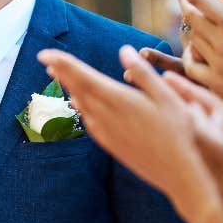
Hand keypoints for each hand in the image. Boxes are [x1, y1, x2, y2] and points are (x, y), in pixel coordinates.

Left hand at [38, 45, 222, 222]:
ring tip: (60, 76)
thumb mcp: (166, 97)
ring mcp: (105, 131)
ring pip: (80, 105)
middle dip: (62, 73)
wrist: (176, 172)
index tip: (44, 54)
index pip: (82, 76)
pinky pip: (88, 120)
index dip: (62, 63)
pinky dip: (80, 107)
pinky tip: (80, 103)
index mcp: (117, 99)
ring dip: (69, 88)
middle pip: (77, 89)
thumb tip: (124, 50)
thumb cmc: (178, 131)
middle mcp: (105, 115)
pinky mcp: (108, 143)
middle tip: (48, 62)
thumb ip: (142, 73)